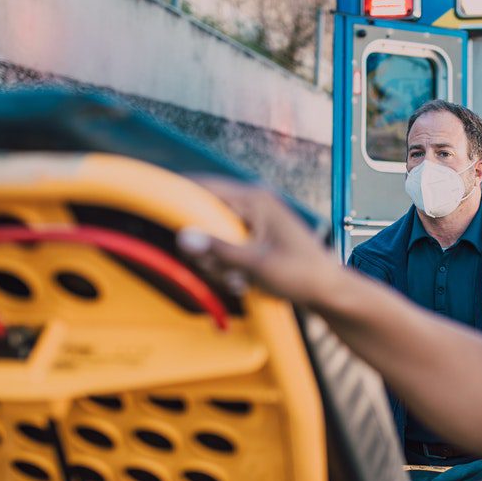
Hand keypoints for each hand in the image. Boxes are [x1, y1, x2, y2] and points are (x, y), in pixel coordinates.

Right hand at [177, 178, 342, 307]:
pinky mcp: (251, 239)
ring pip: (210, 239)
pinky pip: (223, 250)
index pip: (204, 187)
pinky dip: (227, 269)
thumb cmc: (303, 275)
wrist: (329, 292)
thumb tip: (183, 237)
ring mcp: (251, 222)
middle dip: (206, 250)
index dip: (176, 195)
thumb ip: (219, 250)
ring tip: (241, 281)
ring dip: (217, 264)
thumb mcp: (257, 265)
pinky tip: (246, 283)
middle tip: (222, 271)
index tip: (152, 206)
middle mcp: (251, 205)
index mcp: (255, 200)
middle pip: (202, 218)